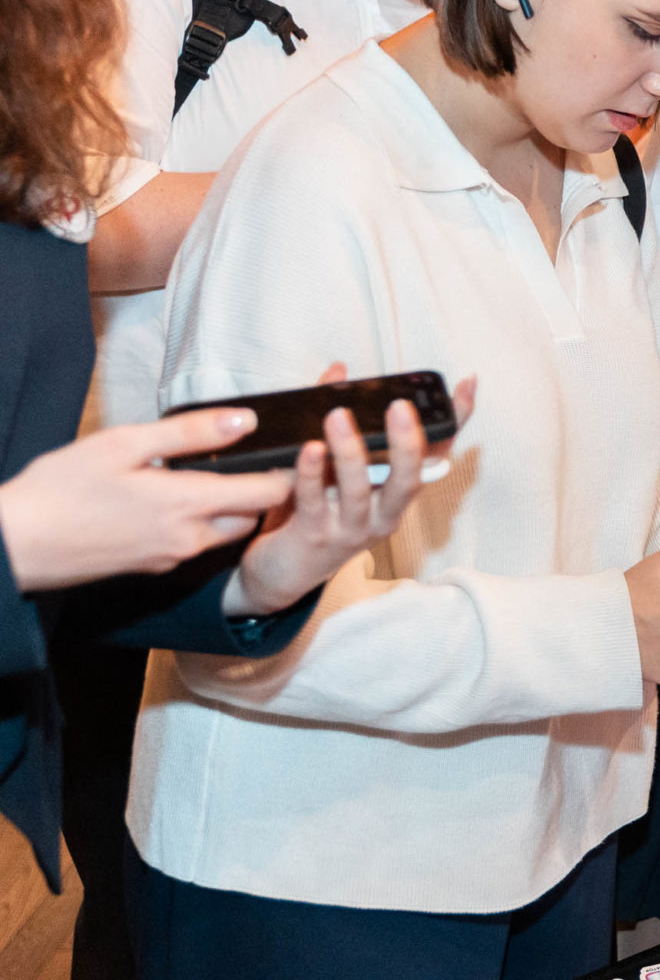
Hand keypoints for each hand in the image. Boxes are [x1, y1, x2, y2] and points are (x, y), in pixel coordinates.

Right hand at [0, 409, 292, 592]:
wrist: (16, 546)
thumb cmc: (61, 489)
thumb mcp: (125, 443)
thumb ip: (191, 432)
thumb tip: (246, 421)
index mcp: (189, 504)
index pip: (269, 493)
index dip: (292, 471)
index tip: (302, 451)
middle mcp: (189, 538)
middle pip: (252, 516)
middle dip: (265, 492)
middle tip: (266, 460)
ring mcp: (170, 557)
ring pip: (224, 532)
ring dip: (233, 508)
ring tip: (224, 475)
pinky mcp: (151, 566)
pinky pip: (194, 544)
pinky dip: (202, 523)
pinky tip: (179, 500)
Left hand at [222, 364, 477, 617]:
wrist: (284, 569)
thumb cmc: (317, 509)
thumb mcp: (336, 466)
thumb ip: (339, 419)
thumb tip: (339, 371)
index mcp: (395, 493)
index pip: (435, 453)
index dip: (454, 419)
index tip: (466, 384)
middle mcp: (383, 514)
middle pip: (408, 481)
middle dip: (409, 444)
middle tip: (399, 407)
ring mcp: (350, 529)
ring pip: (359, 490)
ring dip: (349, 453)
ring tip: (338, 417)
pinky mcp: (314, 537)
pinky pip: (315, 502)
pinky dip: (313, 474)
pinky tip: (309, 449)